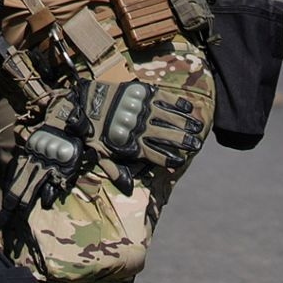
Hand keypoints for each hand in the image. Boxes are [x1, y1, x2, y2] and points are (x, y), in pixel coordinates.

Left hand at [82, 80, 204, 182]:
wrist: (84, 102)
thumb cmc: (94, 131)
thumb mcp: (100, 153)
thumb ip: (115, 170)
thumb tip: (127, 189)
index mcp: (131, 144)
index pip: (157, 155)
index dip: (171, 159)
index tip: (181, 160)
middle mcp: (140, 127)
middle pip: (169, 137)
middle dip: (185, 142)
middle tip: (197, 145)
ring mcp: (142, 109)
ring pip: (171, 118)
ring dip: (187, 124)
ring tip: (198, 129)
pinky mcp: (142, 93)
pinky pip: (165, 98)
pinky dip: (178, 104)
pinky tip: (188, 108)